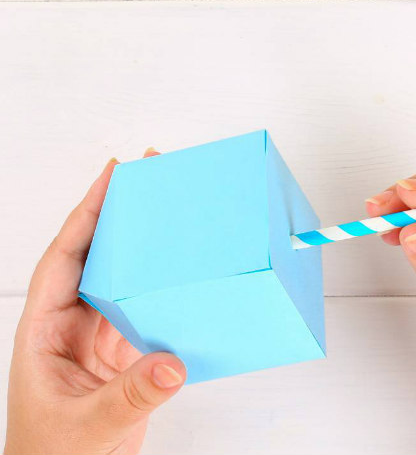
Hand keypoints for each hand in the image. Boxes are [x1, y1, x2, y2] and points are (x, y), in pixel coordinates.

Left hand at [5, 149, 185, 454]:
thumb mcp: (83, 427)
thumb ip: (127, 398)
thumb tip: (172, 364)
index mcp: (44, 330)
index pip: (64, 258)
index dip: (87, 215)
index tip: (112, 176)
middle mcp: (71, 327)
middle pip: (96, 258)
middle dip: (119, 216)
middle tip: (148, 178)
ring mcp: (98, 341)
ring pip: (122, 281)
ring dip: (144, 250)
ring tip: (169, 217)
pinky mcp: (125, 357)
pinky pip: (146, 312)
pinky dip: (164, 293)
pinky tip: (183, 280)